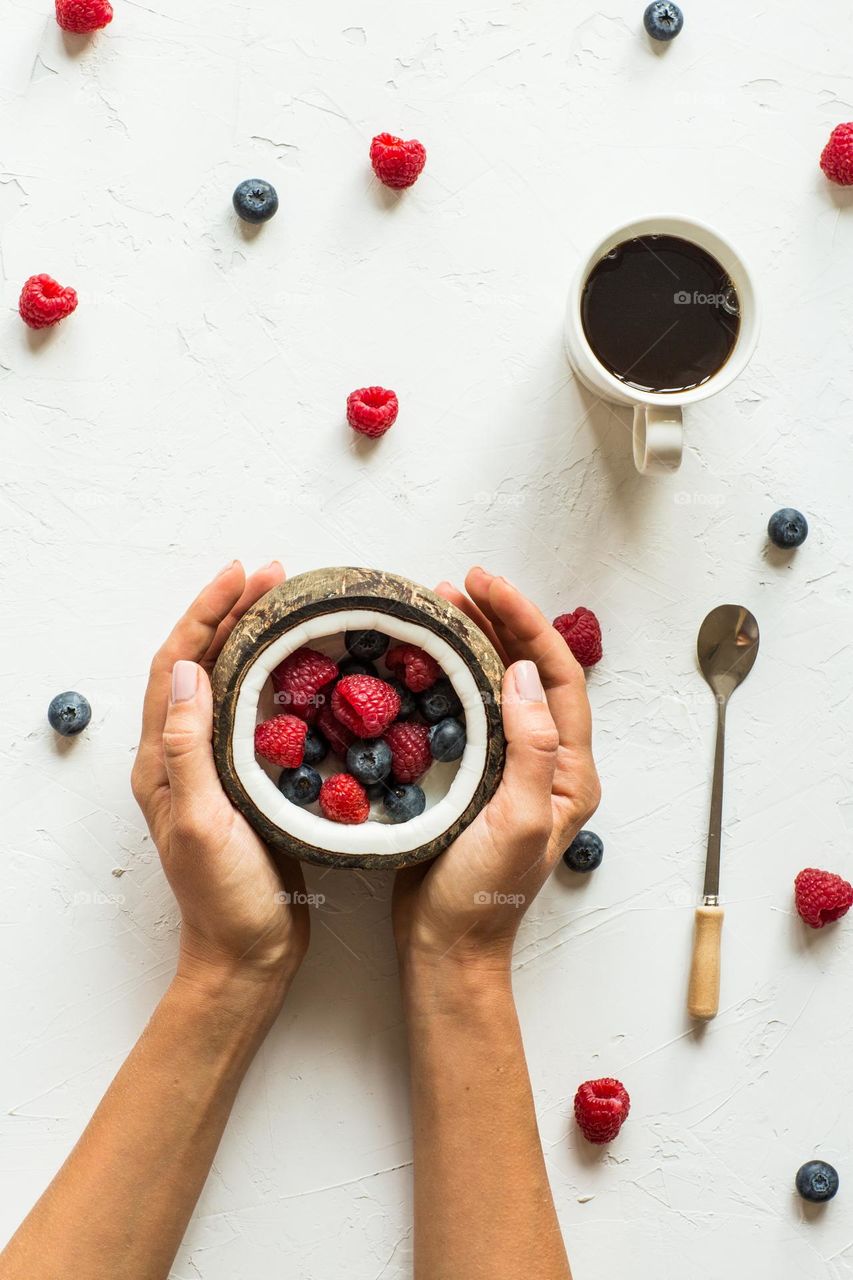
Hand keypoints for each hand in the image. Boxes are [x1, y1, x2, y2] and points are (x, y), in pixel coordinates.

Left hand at [131, 561, 309, 1003]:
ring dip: (250, 637)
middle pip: (198, 664)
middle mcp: (182, 757)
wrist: (250, 955)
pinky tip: (301, 668)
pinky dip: (271, 677)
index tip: (242, 575)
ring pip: (226, 683)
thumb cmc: (228, 899)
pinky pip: (252, 712)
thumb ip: (190, 746)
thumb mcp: (206, 821)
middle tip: (272, 574)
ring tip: (285, 604)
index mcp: (164, 762)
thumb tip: (184, 666)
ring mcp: (213, 769)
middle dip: (230, 612)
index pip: (176, 665)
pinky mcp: (244, 782)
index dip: (205, 614)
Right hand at [393, 567, 599, 974]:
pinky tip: (424, 659)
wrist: (445, 947)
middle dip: (500, 620)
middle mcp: (548, 761)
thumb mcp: (517, 822)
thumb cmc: (482, 896)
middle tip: (458, 584)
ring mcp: (511, 767)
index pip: (557, 675)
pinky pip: (471, 710)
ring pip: (500, 685)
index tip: (486, 585)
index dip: (526, 622)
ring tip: (440, 607)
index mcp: (570, 769)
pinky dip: (451, 675)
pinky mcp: (476, 776)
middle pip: (530, 670)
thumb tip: (521, 673)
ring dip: (475, 641)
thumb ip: (532, 749)